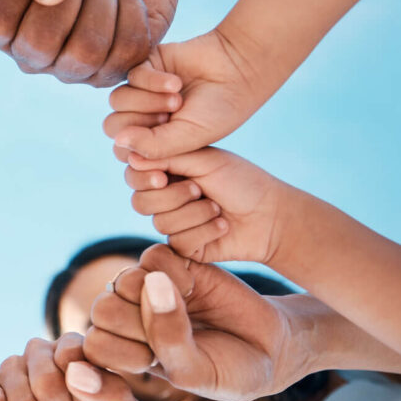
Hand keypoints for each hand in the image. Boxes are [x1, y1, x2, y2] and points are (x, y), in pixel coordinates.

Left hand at [85, 244, 299, 400]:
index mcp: (126, 353)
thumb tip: (152, 282)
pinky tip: (192, 285)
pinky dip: (172, 269)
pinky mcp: (171, 264)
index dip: (122, 352)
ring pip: (123, 280)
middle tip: (174, 333)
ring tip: (184, 306)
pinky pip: (151, 256)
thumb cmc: (229, 370)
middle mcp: (131, 319)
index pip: (96, 345)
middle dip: (138, 324)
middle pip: (103, 310)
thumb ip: (169, 338)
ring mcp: (148, 290)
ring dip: (152, 294)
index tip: (157, 362)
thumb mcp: (197, 371)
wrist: (270, 346)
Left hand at [105, 27, 271, 159]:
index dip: (138, 148)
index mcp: (150, 139)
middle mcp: (142, 115)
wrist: (239, 72)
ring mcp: (141, 90)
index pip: (121, 150)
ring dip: (147, 101)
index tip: (169, 145)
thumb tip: (118, 142)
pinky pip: (131, 76)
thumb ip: (153, 146)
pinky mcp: (145, 65)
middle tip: (171, 117)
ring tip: (177, 100)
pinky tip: (176, 82)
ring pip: (118, 100)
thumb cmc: (218, 111)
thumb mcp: (188, 138)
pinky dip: (152, 81)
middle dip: (141, 122)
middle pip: (113, 125)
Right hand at [124, 146, 292, 262]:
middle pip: (139, 202)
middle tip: (199, 189)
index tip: (165, 175)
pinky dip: (205, 230)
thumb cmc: (241, 181)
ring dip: (195, 214)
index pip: (134, 176)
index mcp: (166, 172)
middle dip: (173, 196)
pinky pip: (179, 241)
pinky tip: (223, 225)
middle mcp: (165, 198)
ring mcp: (174, 223)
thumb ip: (166, 155)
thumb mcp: (203, 160)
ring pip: (160, 222)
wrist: (272, 215)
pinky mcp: (185, 247)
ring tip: (218, 208)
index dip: (144, 178)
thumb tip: (129, 153)